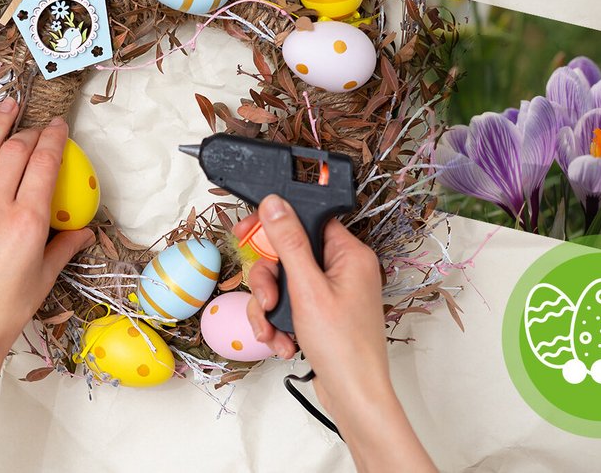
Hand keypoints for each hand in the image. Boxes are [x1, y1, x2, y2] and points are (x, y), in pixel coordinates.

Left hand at [0, 98, 94, 361]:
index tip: (59, 127)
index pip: (44, 165)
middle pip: (15, 153)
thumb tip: (83, 230)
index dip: (54, 139)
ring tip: (7, 106)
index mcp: (27, 224)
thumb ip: (65, 247)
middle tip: (37, 124)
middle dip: (30, 132)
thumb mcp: (44, 280)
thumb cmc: (3, 314)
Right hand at [237, 195, 388, 418]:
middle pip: (287, 254)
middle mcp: (342, 268)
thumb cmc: (343, 346)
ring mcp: (331, 292)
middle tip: (267, 301)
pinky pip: (289, 305)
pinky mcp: (321, 312)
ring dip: (269, 308)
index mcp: (349, 253)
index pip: (306, 219)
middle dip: (268, 282)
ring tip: (271, 331)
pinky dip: (279, 323)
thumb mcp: (307, 289)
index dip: (274, 225)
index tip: (247, 232)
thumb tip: (275, 204)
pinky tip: (282, 342)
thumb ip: (289, 243)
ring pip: (283, 283)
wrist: (353, 396)